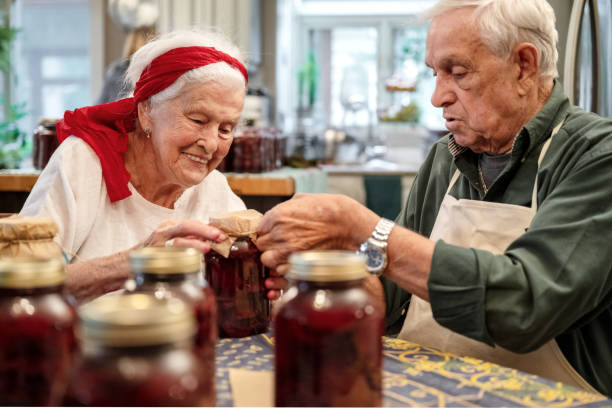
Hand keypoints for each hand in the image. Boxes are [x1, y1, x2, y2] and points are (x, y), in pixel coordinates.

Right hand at [139, 219, 226, 253]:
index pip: (191, 224)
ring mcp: (157, 243)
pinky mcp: (152, 256)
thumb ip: (188, 240)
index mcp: (169, 226)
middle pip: (186, 227)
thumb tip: (210, 241)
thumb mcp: (170, 241)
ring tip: (206, 248)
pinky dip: (181, 257)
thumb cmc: (153, 253)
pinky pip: (169, 256)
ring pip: (177, 240)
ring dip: (194, 244)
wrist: (126, 264)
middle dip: (204, 231)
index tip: (221, 234)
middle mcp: (163, 231)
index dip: (208, 228)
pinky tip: (190, 261)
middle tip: (219, 237)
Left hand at [256, 193, 378, 298]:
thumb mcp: (306, 199)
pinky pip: (281, 272)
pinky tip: (297, 261)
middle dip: (270, 245)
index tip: (276, 232)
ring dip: (275, 258)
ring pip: (267, 260)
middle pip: (261, 245)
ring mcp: (288, 251)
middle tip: (283, 243)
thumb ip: (287, 206)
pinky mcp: (298, 266)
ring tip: (289, 253)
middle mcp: (279, 234)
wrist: (351, 227)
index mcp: (278, 215)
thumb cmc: (332, 210)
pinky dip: (286, 269)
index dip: (267, 231)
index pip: (259, 228)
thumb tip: (279, 213)